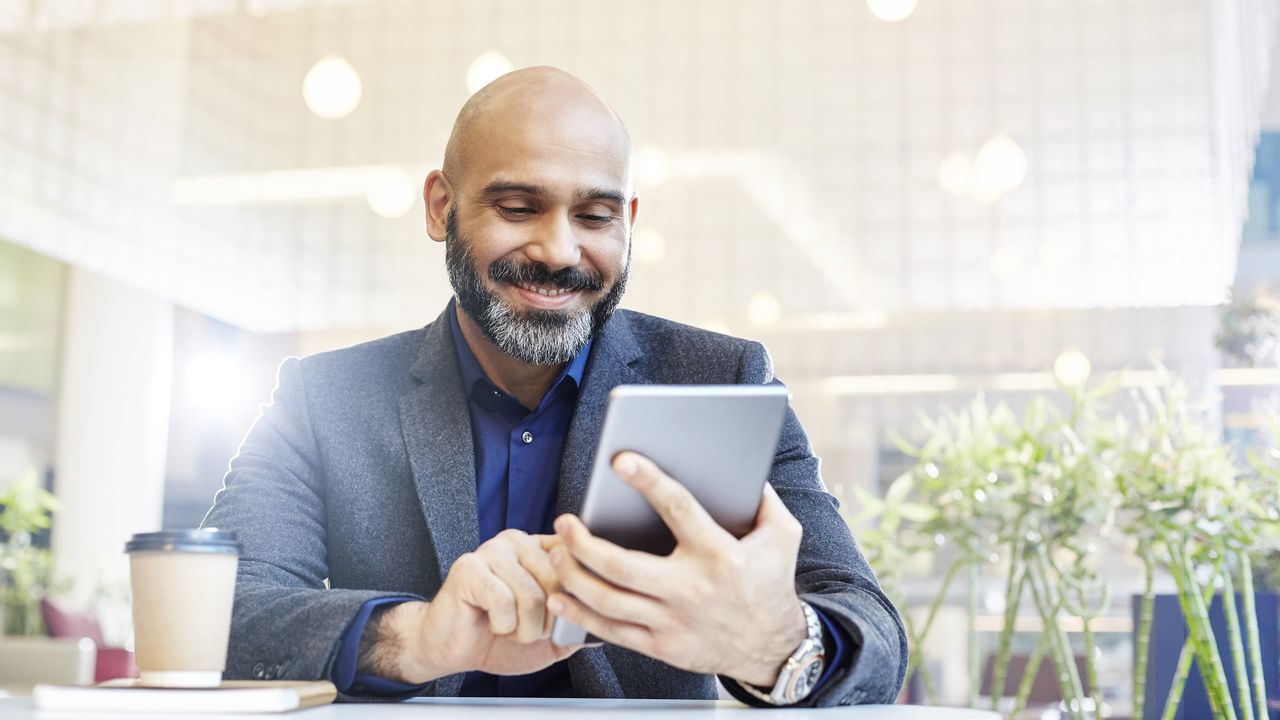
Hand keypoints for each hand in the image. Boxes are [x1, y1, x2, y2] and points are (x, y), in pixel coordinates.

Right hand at [376, 529, 583, 682]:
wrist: (452, 647)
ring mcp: (492, 550)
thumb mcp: (549, 635)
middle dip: (549, 619)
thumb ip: (577, 624)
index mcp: (540, 549)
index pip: (576, 557)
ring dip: (525, 628)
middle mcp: (518, 542)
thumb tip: (610, 627)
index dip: (578, 592)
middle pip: (559, 579)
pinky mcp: (469, 567)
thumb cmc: (498, 636)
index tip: (566, 611)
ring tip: (510, 628)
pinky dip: (503, 625)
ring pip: (533, 594)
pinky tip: (491, 623)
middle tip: (529, 629)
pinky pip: (504, 601)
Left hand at [547, 452, 807, 686]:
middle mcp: (692, 589)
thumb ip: (764, 499)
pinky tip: (561, 595)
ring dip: (574, 575)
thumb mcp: (782, 536)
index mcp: (719, 554)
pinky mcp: (662, 647)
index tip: (620, 461)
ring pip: (608, 600)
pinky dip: (580, 614)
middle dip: (583, 543)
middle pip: (622, 565)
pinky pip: (612, 631)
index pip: (678, 509)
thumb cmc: (772, 584)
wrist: (774, 649)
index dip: (648, 482)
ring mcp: (673, 622)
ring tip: (557, 552)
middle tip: (565, 522)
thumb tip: (744, 465)